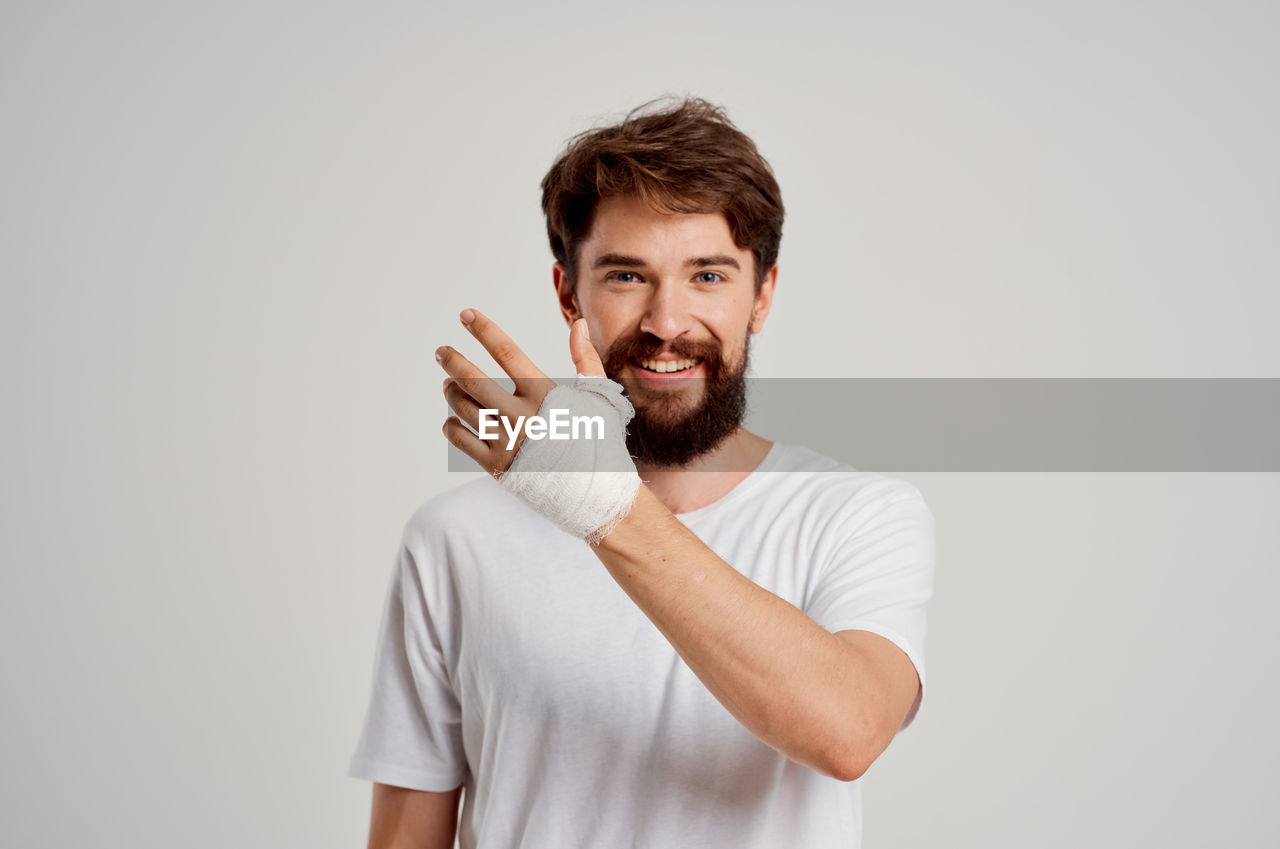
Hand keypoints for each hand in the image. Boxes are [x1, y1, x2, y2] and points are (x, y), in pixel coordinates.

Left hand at [438, 308, 605, 476]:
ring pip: (464, 409)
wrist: (594, 491)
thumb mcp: (597, 396)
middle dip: (453, 361)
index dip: (484, 330)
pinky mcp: (496, 466)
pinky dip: (452, 425)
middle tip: (441, 352)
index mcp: (545, 394)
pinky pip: (461, 439)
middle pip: (474, 381)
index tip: (466, 314)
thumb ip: (585, 358)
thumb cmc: (596, 439)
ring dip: (452, 392)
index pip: (507, 352)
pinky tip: (454, 418)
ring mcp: (507, 443)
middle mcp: (522, 416)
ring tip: (449, 383)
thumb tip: (578, 323)